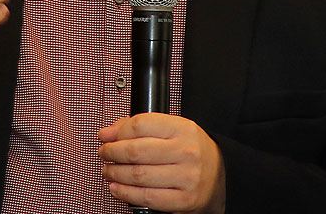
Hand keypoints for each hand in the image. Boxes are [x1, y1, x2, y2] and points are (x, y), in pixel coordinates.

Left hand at [98, 113, 224, 212]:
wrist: (220, 175)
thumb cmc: (192, 150)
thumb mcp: (174, 130)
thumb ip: (143, 127)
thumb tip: (109, 132)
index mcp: (183, 129)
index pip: (140, 125)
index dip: (117, 131)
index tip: (105, 136)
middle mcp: (185, 152)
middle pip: (135, 151)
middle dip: (112, 153)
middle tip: (104, 153)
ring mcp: (185, 177)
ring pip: (138, 176)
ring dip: (115, 174)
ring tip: (108, 171)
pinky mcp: (183, 200)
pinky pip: (146, 197)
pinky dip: (126, 194)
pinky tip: (117, 188)